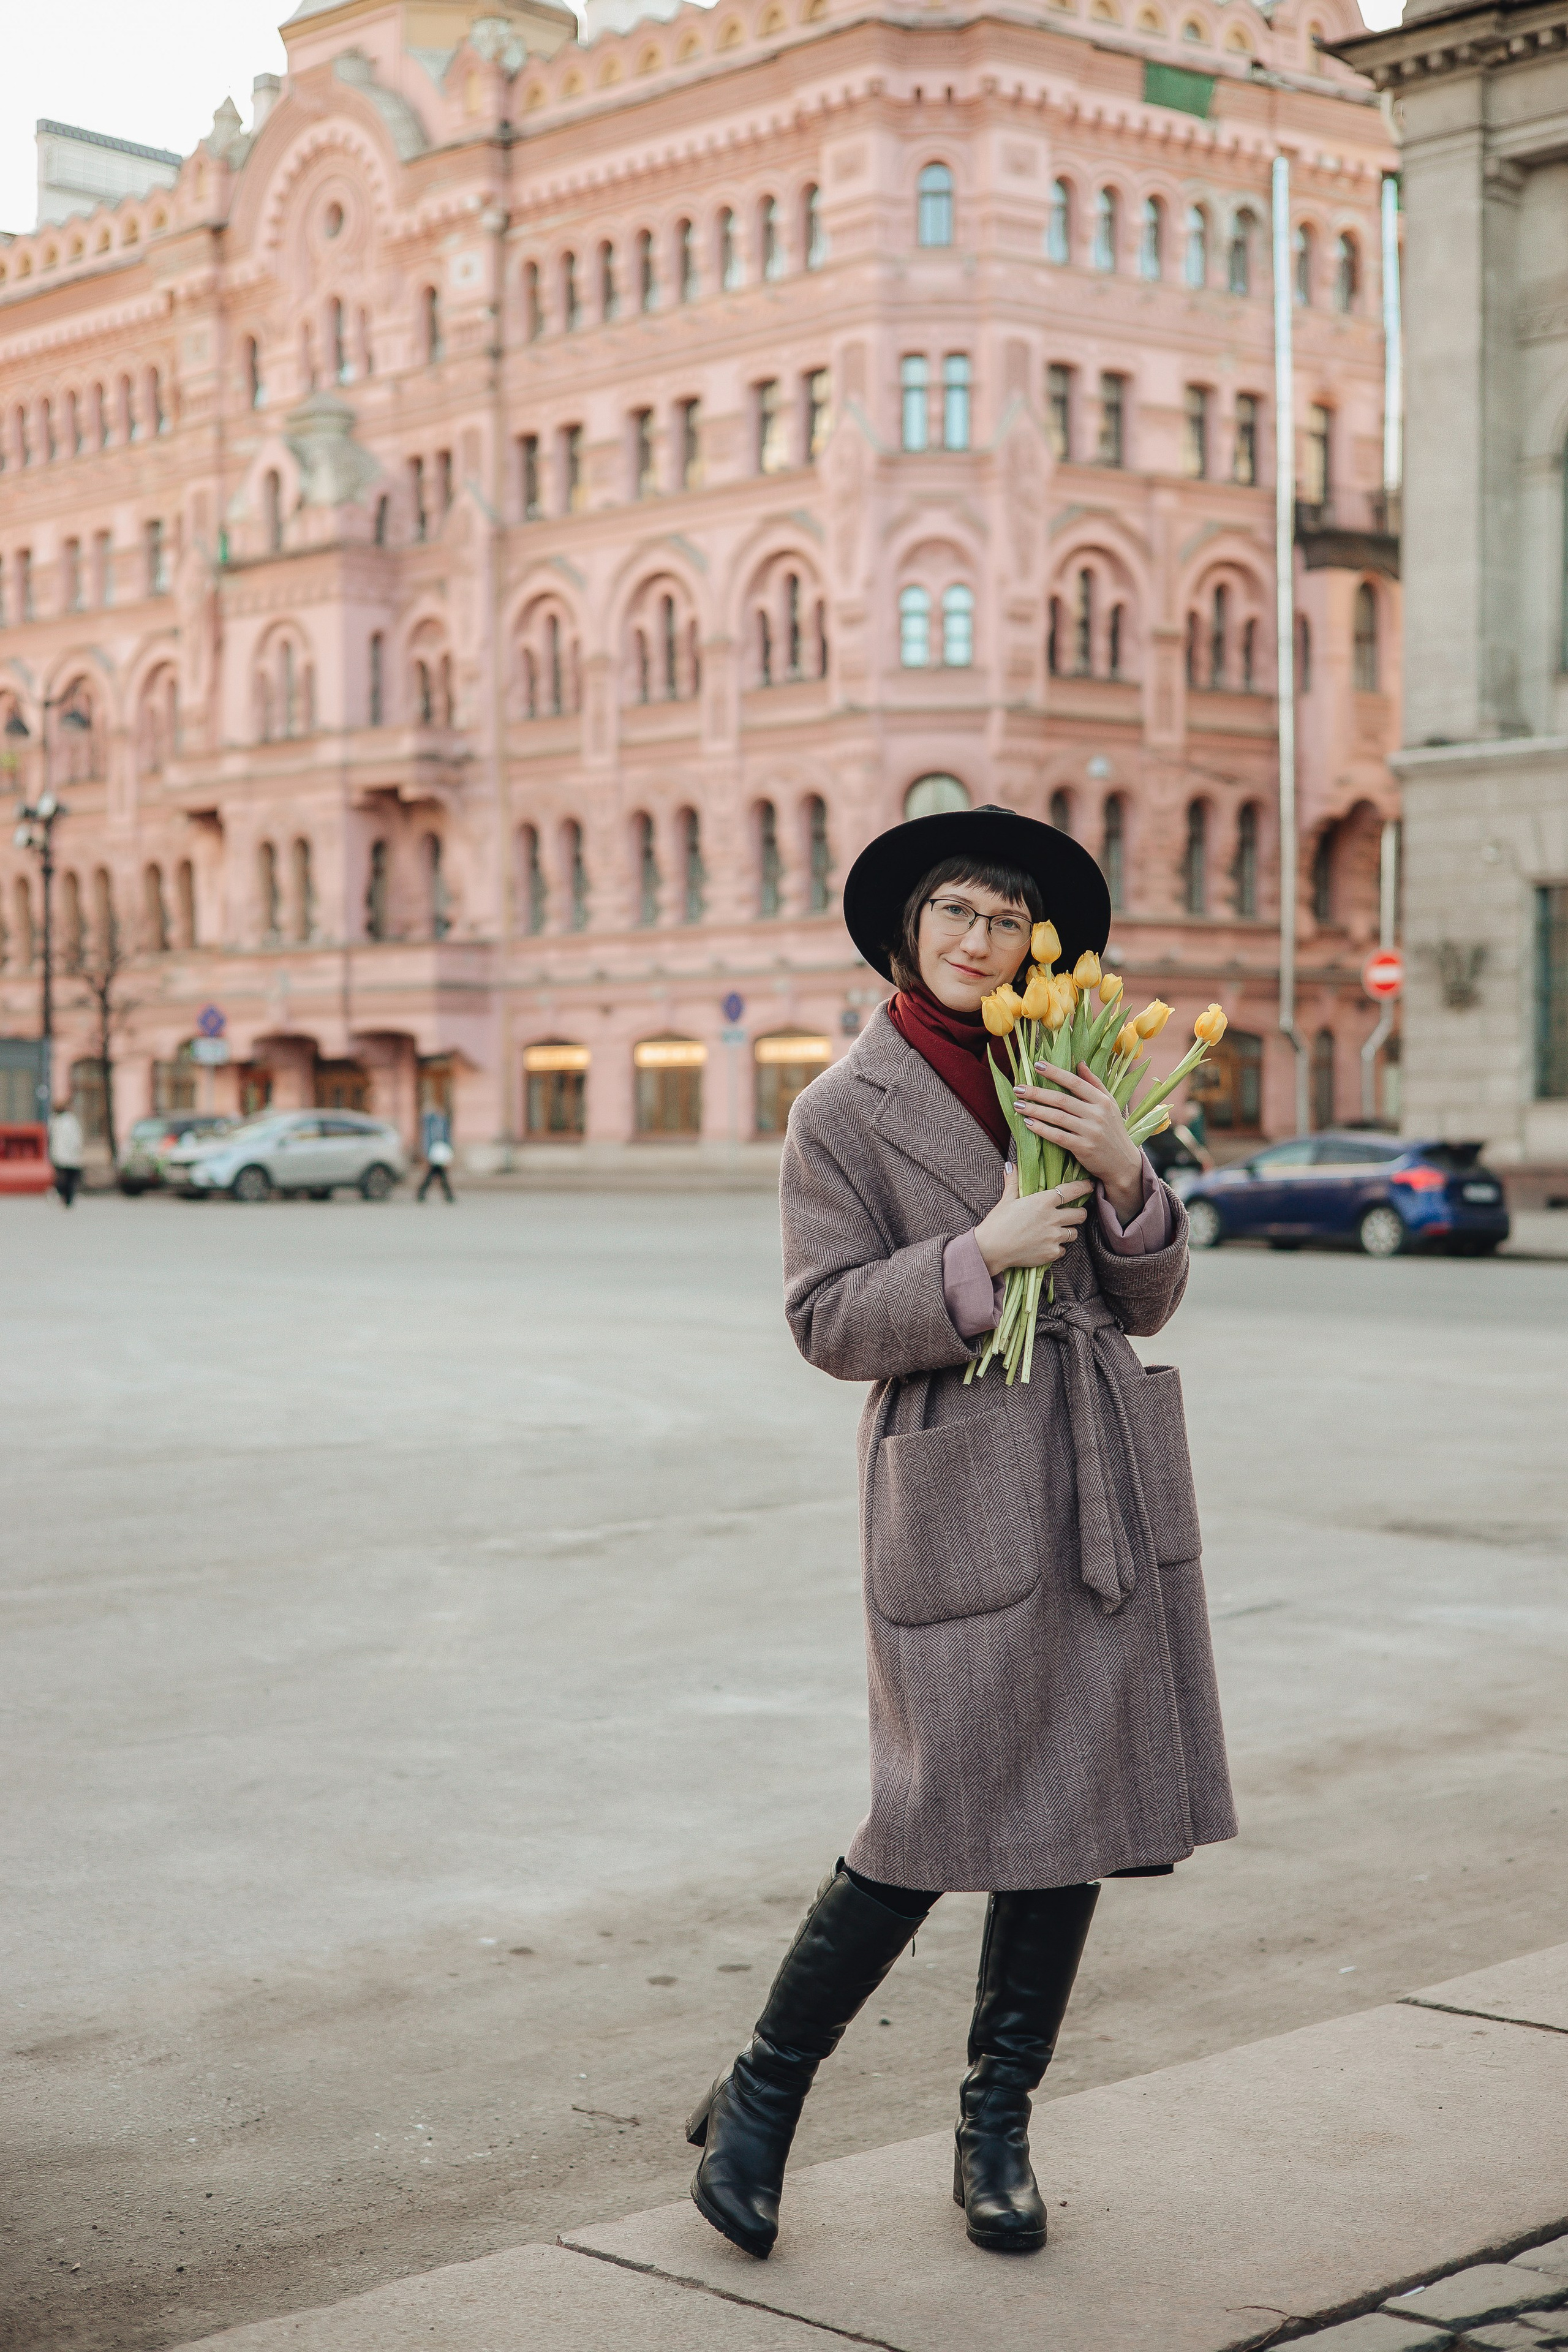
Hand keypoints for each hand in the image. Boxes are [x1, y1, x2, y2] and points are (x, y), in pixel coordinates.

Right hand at [973, 1167, 1093, 1276]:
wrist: (991, 1249)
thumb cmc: (998, 1222)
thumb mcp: (1006, 1200)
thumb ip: (1013, 1182)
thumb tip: (1010, 1165)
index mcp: (1043, 1201)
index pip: (1073, 1191)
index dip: (1084, 1187)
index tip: (1089, 1186)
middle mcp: (1053, 1218)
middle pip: (1080, 1214)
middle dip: (1079, 1213)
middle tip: (1073, 1213)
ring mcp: (1054, 1237)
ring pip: (1074, 1233)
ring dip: (1068, 1231)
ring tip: (1057, 1231)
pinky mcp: (1051, 1253)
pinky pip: (1063, 1249)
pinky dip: (1057, 1247)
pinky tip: (1046, 1245)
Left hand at [1014, 1062, 1144, 1226]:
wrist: (1123, 1163)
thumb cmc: (1113, 1130)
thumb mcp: (1110, 1105)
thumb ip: (1094, 1084)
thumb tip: (1080, 1063)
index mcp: (1102, 1100)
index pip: (1075, 1082)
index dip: (1055, 1073)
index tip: (1037, 1065)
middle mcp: (1097, 1114)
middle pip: (1062, 1099)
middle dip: (1037, 1092)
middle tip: (1018, 1088)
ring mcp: (1090, 1131)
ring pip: (1057, 1117)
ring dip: (1035, 1110)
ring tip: (1018, 1105)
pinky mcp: (1083, 1148)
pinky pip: (1058, 1136)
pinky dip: (1042, 1129)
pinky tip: (1028, 1123)